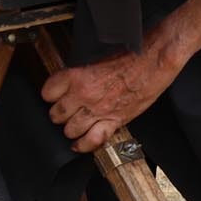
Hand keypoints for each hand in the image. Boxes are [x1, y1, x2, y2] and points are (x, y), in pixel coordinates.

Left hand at [41, 48, 177, 152]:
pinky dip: (83, 145)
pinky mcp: (113, 121)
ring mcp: (98, 110)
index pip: (48, 92)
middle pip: (57, 114)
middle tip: (65, 112)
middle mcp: (84, 94)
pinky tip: (80, 144)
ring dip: (70, 129)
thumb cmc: (130, 55)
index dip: (50, 96)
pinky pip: (91, 141)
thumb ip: (80, 73)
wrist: (153, 60)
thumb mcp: (96, 58)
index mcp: (78, 75)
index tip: (53, 97)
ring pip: (70, 130)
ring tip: (74, 126)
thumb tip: (70, 83)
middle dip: (59, 114)